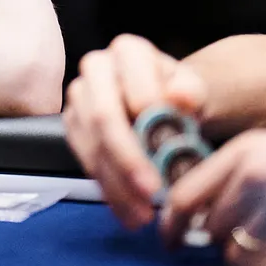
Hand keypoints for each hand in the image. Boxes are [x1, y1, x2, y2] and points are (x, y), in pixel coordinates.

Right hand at [63, 34, 207, 228]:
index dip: (147, 115)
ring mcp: (78, 98)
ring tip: (144, 214)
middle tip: (152, 192)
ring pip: (92, 145)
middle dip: (128, 159)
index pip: (132, 83)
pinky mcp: (72, 127)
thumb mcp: (193, 90)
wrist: (162, 105)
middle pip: (103, 116)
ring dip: (117, 184)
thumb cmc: (177, 96)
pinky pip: (86, 162)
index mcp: (127, 51)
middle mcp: (94, 68)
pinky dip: (109, 192)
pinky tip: (129, 212)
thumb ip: (191, 91)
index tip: (166, 146)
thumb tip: (179, 99)